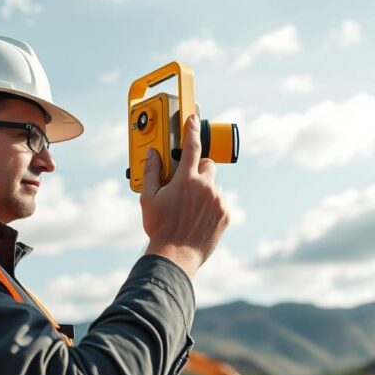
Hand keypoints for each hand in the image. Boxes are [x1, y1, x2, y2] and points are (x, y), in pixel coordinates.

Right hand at [140, 114, 229, 277]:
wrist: (175, 256)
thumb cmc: (160, 228)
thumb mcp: (148, 198)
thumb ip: (151, 172)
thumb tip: (152, 154)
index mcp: (186, 179)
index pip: (191, 145)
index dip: (191, 129)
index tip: (192, 119)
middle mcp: (205, 186)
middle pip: (207, 165)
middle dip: (198, 169)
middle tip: (186, 183)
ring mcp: (218, 200)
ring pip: (214, 185)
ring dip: (205, 190)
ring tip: (190, 207)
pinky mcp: (226, 214)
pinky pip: (220, 201)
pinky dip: (212, 205)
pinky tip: (198, 217)